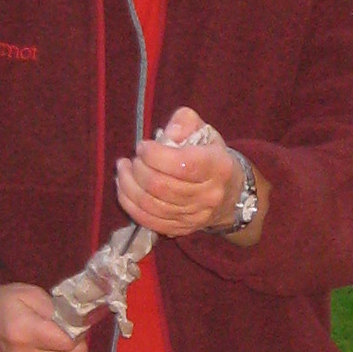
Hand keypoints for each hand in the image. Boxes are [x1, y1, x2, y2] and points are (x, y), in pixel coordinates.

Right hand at [0, 283, 88, 351]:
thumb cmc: (4, 302)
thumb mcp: (30, 293)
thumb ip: (55, 308)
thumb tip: (77, 320)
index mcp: (26, 332)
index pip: (70, 343)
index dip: (78, 329)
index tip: (73, 320)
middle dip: (76, 340)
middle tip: (64, 326)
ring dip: (66, 350)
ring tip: (51, 335)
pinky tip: (45, 347)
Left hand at [115, 106, 250, 238]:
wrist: (229, 194)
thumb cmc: (210, 156)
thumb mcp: (204, 131)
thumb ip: (184, 122)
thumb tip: (168, 135)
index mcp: (218, 167)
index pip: (182, 165)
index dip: (155, 155)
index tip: (144, 146)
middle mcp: (209, 195)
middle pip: (161, 186)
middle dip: (139, 169)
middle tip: (134, 158)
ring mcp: (195, 216)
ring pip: (151, 205)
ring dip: (128, 185)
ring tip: (123, 169)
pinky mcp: (181, 229)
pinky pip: (148, 220)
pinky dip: (129, 204)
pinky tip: (124, 188)